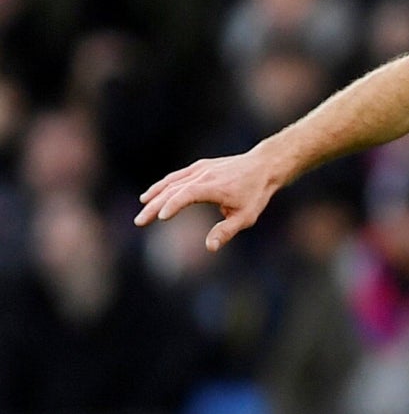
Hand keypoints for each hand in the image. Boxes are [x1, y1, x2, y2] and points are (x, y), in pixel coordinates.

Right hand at [135, 149, 286, 250]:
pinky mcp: (199, 167)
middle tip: (139, 221)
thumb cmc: (256, 194)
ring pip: (171, 182)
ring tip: (141, 210)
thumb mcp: (246, 216)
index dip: (173, 205)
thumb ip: (226, 231)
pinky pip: (176, 177)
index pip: (187, 194)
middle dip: (154, 206)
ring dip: (154, 196)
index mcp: (215, 187)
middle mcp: (204, 175)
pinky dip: (162, 186)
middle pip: (173, 189)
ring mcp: (200, 169)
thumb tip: (209, 248)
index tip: (160, 217)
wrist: (263, 166)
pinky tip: (151, 196)